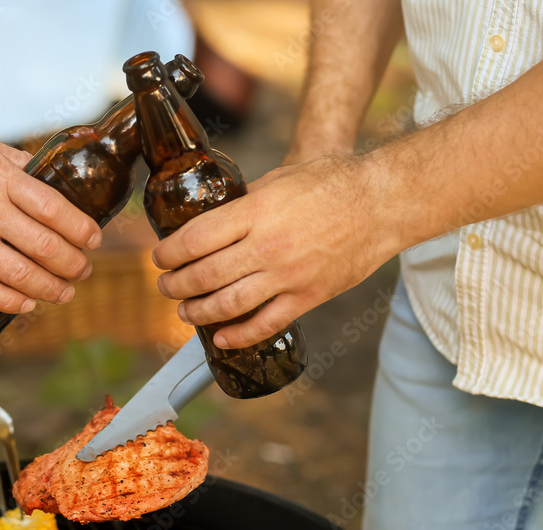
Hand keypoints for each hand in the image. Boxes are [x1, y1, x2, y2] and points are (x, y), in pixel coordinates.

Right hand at [0, 119, 100, 313]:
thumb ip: (12, 163)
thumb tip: (46, 176)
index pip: (54, 208)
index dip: (81, 229)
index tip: (94, 239)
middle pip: (44, 246)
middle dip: (72, 264)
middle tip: (84, 270)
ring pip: (18, 273)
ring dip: (49, 288)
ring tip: (65, 292)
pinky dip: (10, 301)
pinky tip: (26, 304)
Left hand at [151, 155, 400, 348]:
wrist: (384, 203)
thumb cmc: (333, 182)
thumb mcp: (280, 178)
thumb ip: (244, 201)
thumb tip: (213, 217)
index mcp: (256, 212)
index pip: (195, 239)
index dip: (168, 252)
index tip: (158, 257)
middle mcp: (268, 247)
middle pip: (204, 275)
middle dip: (175, 285)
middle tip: (164, 286)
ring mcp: (288, 276)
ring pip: (228, 304)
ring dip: (198, 312)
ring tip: (184, 311)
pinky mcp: (309, 297)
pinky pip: (266, 324)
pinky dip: (239, 336)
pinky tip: (221, 338)